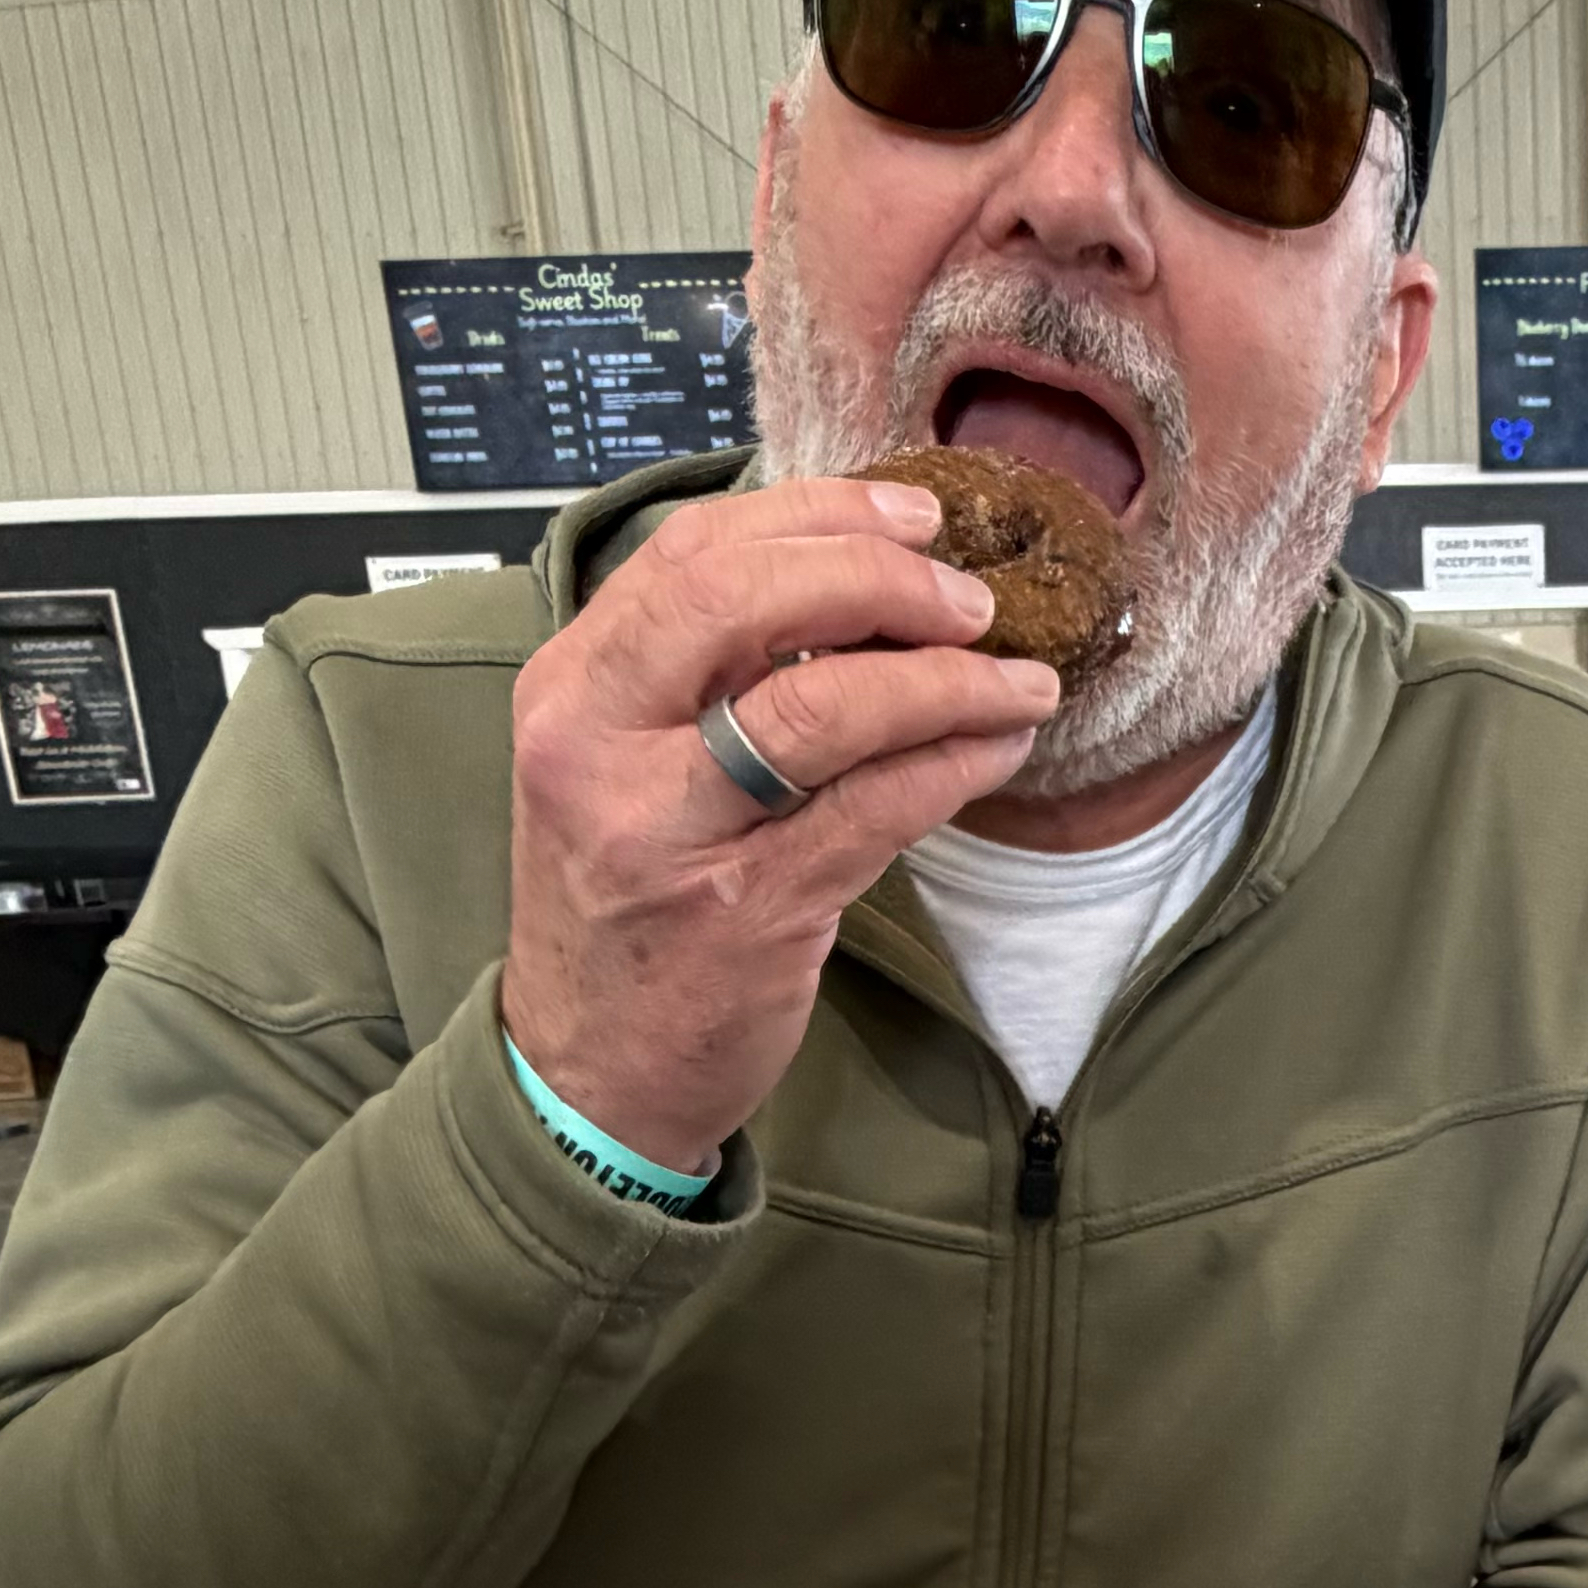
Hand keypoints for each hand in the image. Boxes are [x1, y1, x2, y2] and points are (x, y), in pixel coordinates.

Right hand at [502, 474, 1066, 1171]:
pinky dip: (954, 763)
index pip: (692, 554)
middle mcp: (601, 749)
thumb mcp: (617, 763)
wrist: (589, 1071)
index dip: (818, 516)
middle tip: (968, 599)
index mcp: (571, 689)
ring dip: (947, 678)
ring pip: (824, 708)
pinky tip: (997, 748)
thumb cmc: (623, 903)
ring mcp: (669, 833)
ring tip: (1016, 678)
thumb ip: (701, 670)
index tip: (913, 516)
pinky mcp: (749, 913)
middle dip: (881, 579)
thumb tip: (856, 575)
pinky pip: (876, 808)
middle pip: (745, 604)